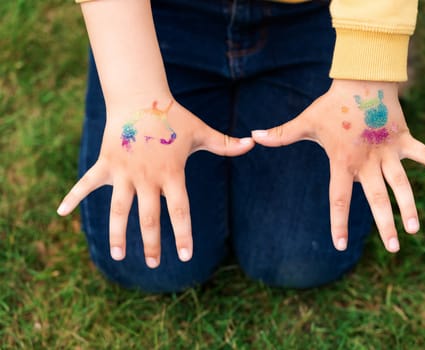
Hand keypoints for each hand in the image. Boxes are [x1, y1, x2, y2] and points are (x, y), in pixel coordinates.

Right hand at [57, 97, 253, 266]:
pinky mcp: (106, 163)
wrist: (141, 96)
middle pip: (149, 218)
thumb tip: (254, 143)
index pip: (180, 211)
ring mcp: (124, 172)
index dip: (183, 235)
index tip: (185, 257)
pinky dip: (73, 197)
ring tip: (118, 256)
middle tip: (152, 264)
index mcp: (171, 174)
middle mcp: (147, 177)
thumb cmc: (173, 116)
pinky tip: (61, 212)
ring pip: (118, 209)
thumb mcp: (201, 132)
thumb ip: (226, 144)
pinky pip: (86, 183)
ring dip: (117, 234)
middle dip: (151, 244)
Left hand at [252, 79, 424, 252]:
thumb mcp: (305, 122)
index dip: (338, 222)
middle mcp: (367, 161)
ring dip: (410, 205)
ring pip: (402, 183)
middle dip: (386, 225)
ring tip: (416, 228)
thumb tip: (252, 136)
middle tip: (394, 249)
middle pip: (377, 198)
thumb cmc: (332, 105)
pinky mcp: (404, 140)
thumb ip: (281, 134)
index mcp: (343, 162)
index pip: (339, 198)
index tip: (340, 245)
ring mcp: (388, 151)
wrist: (361, 79)